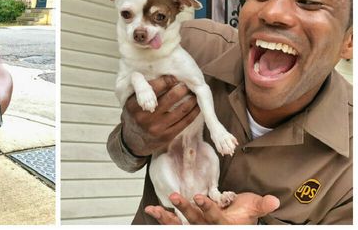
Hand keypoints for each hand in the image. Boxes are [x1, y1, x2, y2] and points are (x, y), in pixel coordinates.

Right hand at [122, 75, 199, 155]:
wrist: (133, 139)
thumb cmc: (135, 113)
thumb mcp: (130, 100)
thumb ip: (141, 86)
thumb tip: (162, 70)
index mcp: (133, 105)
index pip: (153, 88)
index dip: (167, 79)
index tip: (175, 75)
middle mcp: (145, 117)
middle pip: (171, 98)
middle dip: (182, 88)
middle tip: (188, 82)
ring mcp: (156, 128)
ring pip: (181, 110)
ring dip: (192, 99)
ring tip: (195, 92)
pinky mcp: (167, 136)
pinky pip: (185, 122)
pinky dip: (194, 112)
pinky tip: (197, 105)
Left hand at [145, 192, 279, 224]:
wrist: (237, 221)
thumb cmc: (244, 213)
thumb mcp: (253, 208)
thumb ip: (261, 205)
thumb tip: (274, 200)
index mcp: (224, 225)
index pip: (215, 217)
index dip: (207, 208)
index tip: (199, 197)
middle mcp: (208, 227)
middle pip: (195, 221)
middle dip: (185, 210)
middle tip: (176, 197)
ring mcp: (196, 227)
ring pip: (181, 225)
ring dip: (167, 217)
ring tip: (155, 209)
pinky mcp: (187, 224)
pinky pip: (173, 223)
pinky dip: (162, 218)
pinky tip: (150, 210)